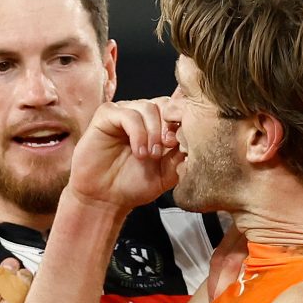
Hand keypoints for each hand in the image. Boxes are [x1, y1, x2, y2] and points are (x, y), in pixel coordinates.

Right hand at [66, 99, 185, 209]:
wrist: (105, 199)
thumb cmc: (133, 186)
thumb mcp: (167, 174)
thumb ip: (181, 156)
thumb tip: (197, 140)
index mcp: (158, 125)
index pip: (177, 109)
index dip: (183, 120)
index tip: (185, 143)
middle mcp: (142, 115)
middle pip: (164, 103)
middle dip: (170, 124)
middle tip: (169, 147)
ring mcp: (124, 113)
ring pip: (147, 107)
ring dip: (153, 132)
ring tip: (151, 155)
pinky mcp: (106, 116)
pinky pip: (127, 114)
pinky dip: (138, 133)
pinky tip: (139, 152)